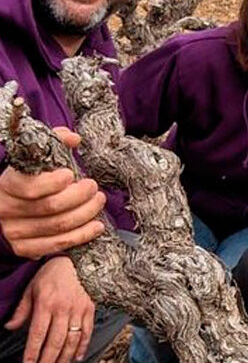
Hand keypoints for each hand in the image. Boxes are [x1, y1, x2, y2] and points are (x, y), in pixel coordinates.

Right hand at [0, 128, 105, 258]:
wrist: (12, 206)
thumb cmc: (31, 178)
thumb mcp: (38, 157)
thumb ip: (55, 141)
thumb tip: (74, 138)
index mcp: (7, 185)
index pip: (30, 187)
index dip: (53, 182)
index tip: (71, 174)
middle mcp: (7, 210)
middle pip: (50, 206)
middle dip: (79, 196)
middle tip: (94, 187)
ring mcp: (15, 232)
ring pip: (58, 226)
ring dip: (86, 213)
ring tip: (98, 201)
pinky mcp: (25, 248)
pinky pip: (58, 244)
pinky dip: (82, 235)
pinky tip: (97, 225)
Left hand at [5, 256, 94, 362]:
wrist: (79, 261)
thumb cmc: (53, 274)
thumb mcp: (32, 288)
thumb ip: (22, 310)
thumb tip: (10, 327)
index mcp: (46, 303)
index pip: (37, 334)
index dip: (32, 352)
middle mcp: (63, 308)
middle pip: (55, 341)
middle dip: (48, 359)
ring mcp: (78, 309)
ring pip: (71, 339)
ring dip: (64, 357)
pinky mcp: (90, 309)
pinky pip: (87, 331)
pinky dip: (82, 346)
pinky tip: (76, 356)